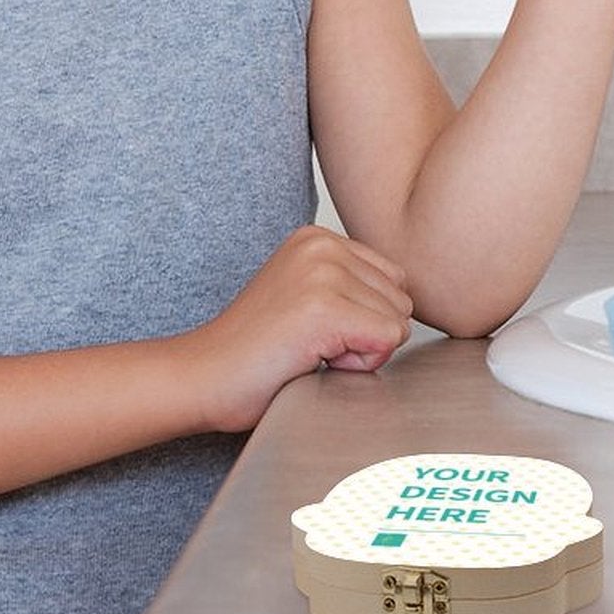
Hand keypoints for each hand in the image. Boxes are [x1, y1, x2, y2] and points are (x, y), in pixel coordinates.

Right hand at [184, 226, 412, 431]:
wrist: (204, 376)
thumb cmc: (255, 352)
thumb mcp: (306, 295)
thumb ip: (351, 286)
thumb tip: (409, 304)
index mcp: (318, 237)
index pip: (394, 281)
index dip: (364, 318)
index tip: (312, 328)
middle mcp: (323, 244)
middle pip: (402, 300)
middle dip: (367, 333)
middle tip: (309, 342)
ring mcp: (323, 273)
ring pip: (398, 322)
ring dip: (361, 350)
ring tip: (307, 348)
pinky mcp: (325, 307)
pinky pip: (386, 341)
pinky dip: (358, 364)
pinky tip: (311, 358)